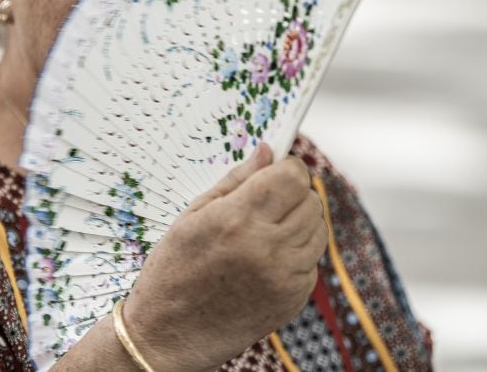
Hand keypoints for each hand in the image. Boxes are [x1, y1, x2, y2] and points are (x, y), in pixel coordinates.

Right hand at [121, 143, 327, 370]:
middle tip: (268, 202)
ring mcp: (283, 278)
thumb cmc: (173, 272)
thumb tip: (267, 151)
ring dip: (300, 223)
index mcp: (238, 219)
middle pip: (311, 200)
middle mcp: (266, 248)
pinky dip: (296, 255)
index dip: (288, 168)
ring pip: (318, 230)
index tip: (277, 171)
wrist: (168, 335)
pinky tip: (265, 261)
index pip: (293, 177)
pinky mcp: (292, 300)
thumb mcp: (193, 216)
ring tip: (266, 231)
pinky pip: (311, 262)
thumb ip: (236, 180)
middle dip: (294, 194)